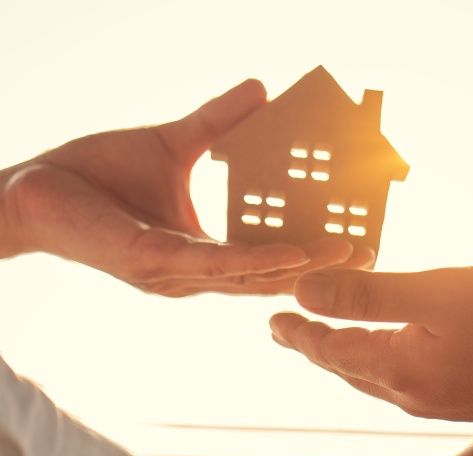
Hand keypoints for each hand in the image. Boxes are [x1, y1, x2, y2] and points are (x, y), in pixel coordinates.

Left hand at [0, 80, 373, 294]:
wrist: (34, 188)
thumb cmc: (97, 175)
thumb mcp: (174, 145)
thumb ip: (218, 124)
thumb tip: (261, 91)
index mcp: (200, 252)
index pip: (263, 254)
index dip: (307, 250)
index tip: (350, 238)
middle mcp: (192, 273)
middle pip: (266, 274)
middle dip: (317, 267)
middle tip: (366, 253)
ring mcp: (174, 273)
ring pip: (249, 275)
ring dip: (300, 267)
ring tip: (345, 254)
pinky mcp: (154, 261)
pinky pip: (214, 264)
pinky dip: (257, 260)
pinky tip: (293, 254)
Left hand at [270, 266, 472, 419]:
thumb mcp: (440, 295)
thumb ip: (369, 296)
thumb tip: (302, 290)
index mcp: (399, 371)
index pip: (331, 351)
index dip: (299, 334)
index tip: (271, 320)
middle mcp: (412, 396)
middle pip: (347, 368)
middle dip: (314, 347)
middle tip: (286, 331)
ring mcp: (438, 401)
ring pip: (374, 376)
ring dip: (344, 355)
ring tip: (326, 339)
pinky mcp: (461, 397)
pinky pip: (403, 378)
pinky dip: (379, 358)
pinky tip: (386, 349)